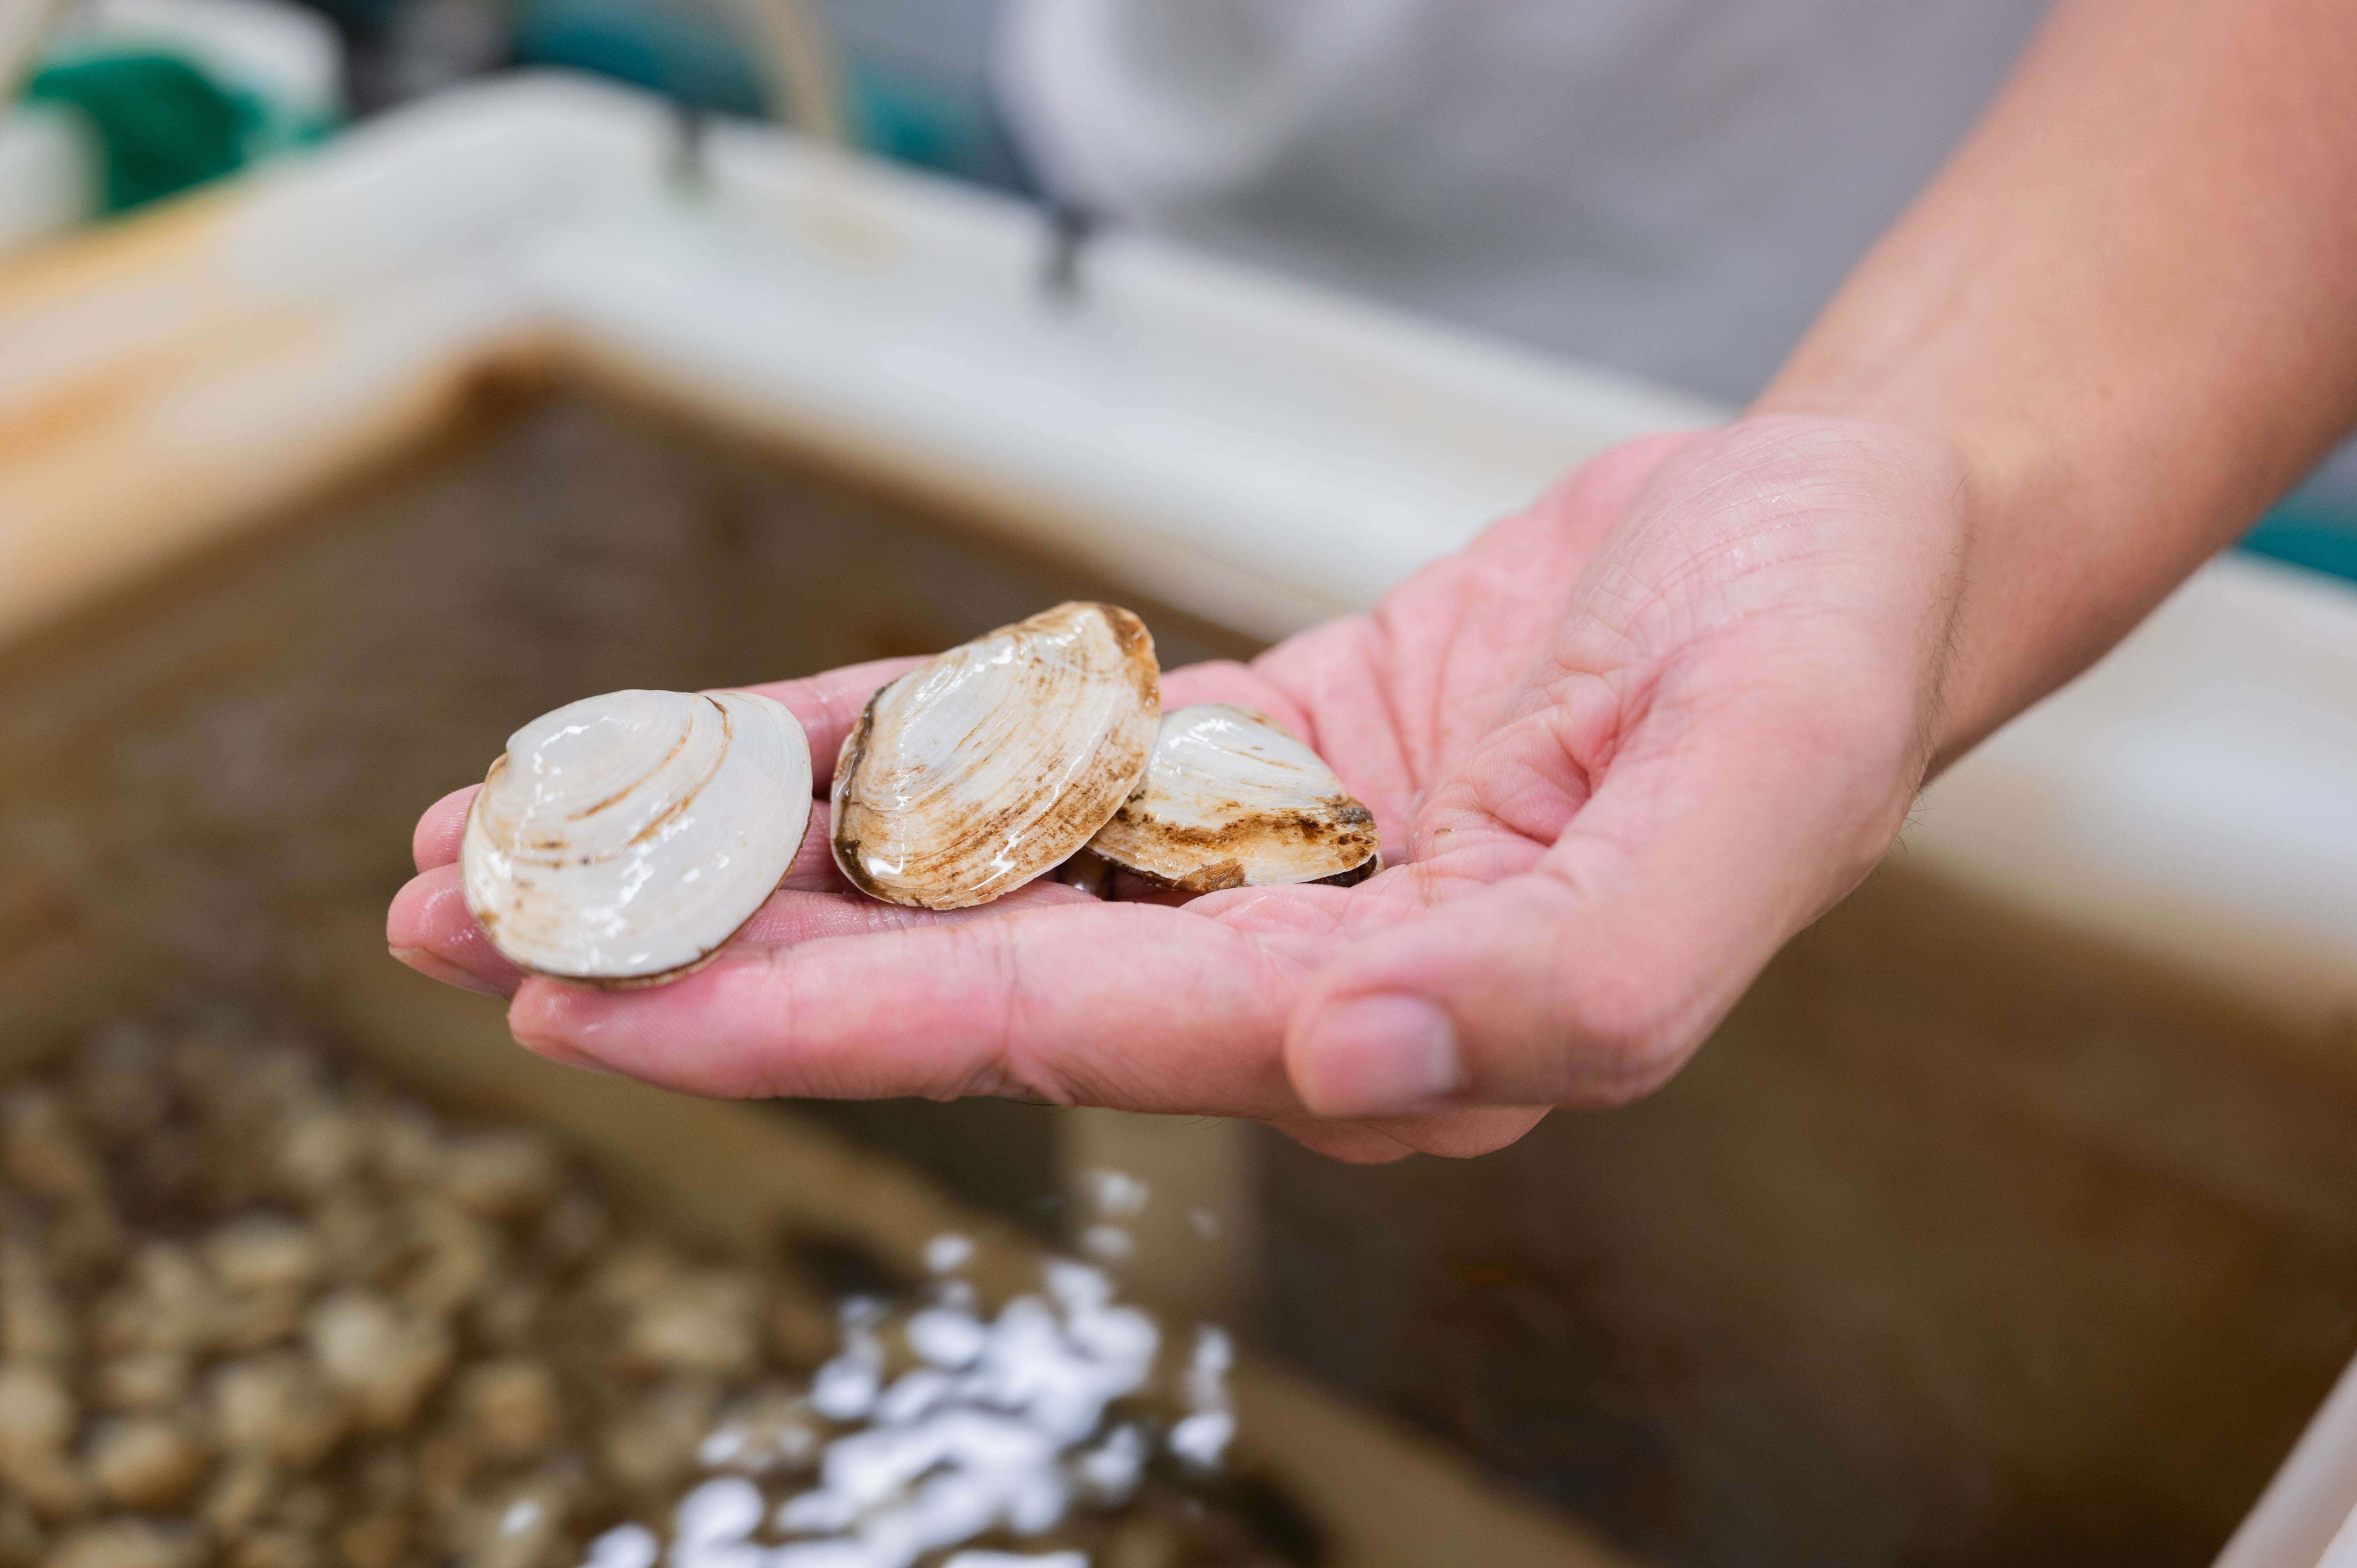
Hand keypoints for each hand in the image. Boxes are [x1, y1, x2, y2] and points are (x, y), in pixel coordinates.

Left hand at [388, 415, 1966, 1161]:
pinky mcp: (1240, 764)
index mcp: (1412, 1022)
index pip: (1075, 1029)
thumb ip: (1586, 974)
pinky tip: (712, 742)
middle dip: (707, 957)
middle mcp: (1302, 973)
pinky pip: (1023, 760)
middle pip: (957, 975)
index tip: (616, 1006)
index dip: (835, 1021)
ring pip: (956, 874)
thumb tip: (1354, 1059)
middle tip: (461, 929)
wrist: (1833, 548)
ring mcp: (1256, 870)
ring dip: (741, 853)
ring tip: (509, 842)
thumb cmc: (1819, 662)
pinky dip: (870, 742)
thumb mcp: (1764, 793)